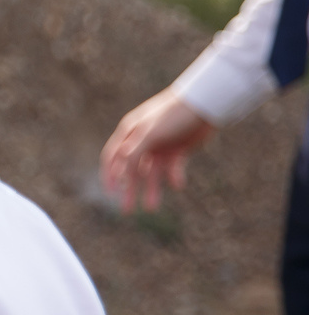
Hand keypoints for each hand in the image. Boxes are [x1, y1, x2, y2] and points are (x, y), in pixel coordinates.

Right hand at [100, 89, 215, 211]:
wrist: (205, 104)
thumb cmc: (172, 113)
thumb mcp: (149, 132)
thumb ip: (133, 151)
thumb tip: (118, 172)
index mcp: (129, 134)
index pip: (113, 158)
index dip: (110, 177)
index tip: (111, 194)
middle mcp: (142, 142)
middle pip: (131, 170)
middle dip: (129, 190)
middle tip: (127, 211)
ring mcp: (159, 147)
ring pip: (151, 173)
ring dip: (150, 189)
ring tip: (151, 208)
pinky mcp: (177, 150)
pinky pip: (171, 169)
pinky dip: (173, 177)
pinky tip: (177, 185)